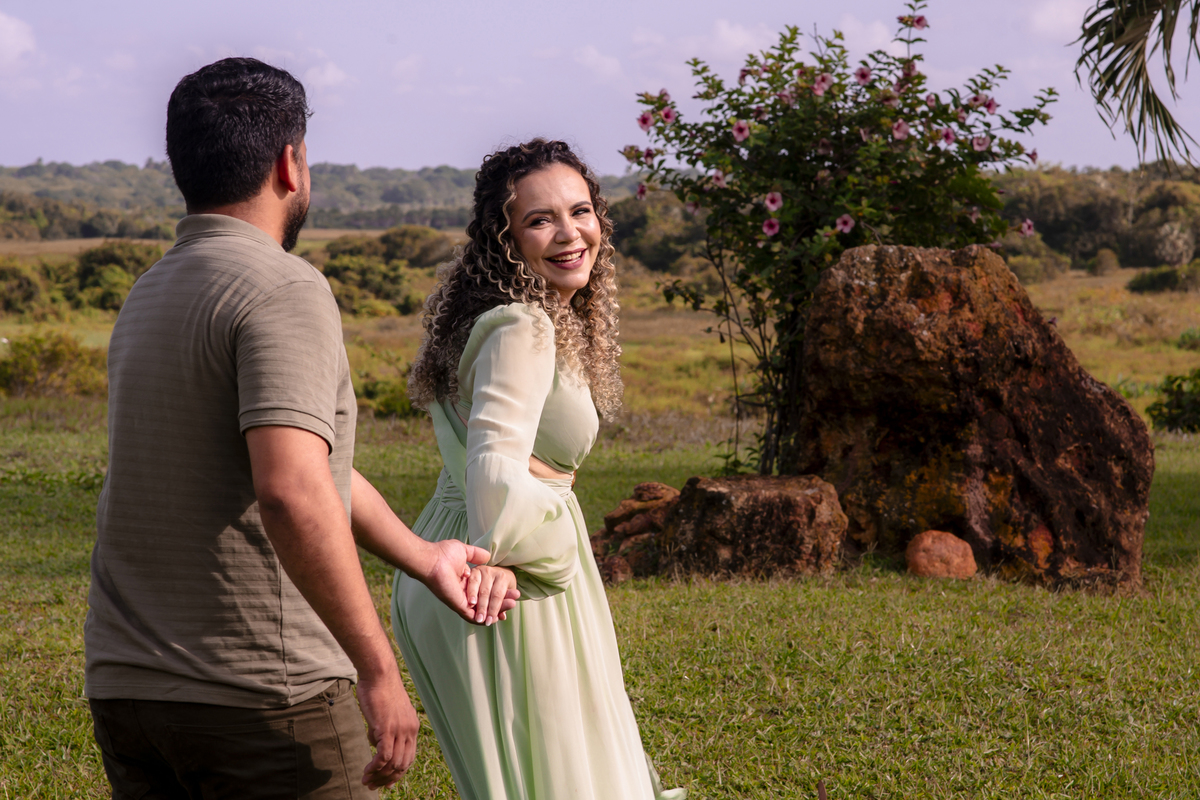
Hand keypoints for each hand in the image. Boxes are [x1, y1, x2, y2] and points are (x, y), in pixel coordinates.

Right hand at [355, 667, 417, 789]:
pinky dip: (375, 768)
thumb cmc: (379, 690)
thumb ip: (384, 729)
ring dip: (379, 776)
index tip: (386, 782)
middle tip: (373, 785)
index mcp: (412, 727)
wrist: (379, 674)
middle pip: (402, 764)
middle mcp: (410, 730)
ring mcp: (400, 730)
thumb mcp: (386, 714)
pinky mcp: (387, 729)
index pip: (408, 757)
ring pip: (393, 763)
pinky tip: (367, 771)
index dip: (397, 772)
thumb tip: (375, 743)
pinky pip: (384, 757)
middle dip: (388, 779)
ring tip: (367, 781)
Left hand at [420, 539, 516, 622]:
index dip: (496, 594)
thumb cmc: (443, 554)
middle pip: (484, 603)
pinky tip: (498, 615)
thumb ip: (476, 555)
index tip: (510, 592)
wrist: (432, 560)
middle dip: (501, 603)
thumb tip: (487, 557)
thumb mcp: (464, 551)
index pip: (483, 592)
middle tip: (515, 601)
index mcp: (463, 582)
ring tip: (512, 605)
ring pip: (481, 611)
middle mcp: (462, 594)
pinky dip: (485, 617)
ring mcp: (459, 601)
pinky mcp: (458, 605)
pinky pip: (472, 616)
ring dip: (497, 610)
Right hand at [466, 565, 520, 624]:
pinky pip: (469, 582)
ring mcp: (481, 570)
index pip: (497, 595)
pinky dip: (468, 591)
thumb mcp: (506, 595)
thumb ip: (502, 606)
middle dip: (482, 607)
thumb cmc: (501, 587)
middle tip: (480, 620)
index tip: (490, 621)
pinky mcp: (472, 571)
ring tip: (472, 609)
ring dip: (473, 598)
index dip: (493, 609)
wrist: (495, 574)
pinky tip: (467, 600)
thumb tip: (502, 617)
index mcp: (503, 577)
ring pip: (475, 585)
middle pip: (486, 592)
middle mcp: (491, 572)